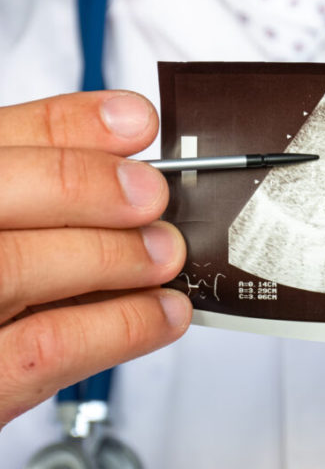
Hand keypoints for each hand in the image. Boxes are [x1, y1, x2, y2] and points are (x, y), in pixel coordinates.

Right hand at [0, 91, 189, 428]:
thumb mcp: (12, 228)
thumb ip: (46, 204)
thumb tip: (129, 175)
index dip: (67, 125)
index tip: (134, 121)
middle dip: (89, 186)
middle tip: (152, 195)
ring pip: (21, 267)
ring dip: (114, 255)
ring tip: (165, 254)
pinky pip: (49, 347)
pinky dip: (122, 326)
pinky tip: (164, 314)